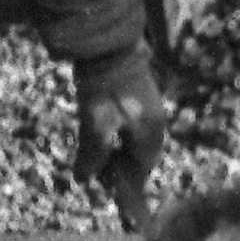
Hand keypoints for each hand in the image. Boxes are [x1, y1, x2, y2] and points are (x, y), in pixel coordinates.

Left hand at [72, 44, 167, 229]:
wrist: (108, 46)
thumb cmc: (105, 89)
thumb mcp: (96, 125)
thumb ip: (92, 154)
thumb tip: (84, 179)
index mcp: (151, 133)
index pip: (142, 169)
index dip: (127, 185)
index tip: (112, 194)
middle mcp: (155, 123)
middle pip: (139, 156)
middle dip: (120, 168)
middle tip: (97, 175)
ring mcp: (148, 107)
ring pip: (133, 140)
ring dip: (116, 151)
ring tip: (95, 157)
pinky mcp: (137, 95)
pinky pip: (128, 125)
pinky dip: (115, 135)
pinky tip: (99, 133)